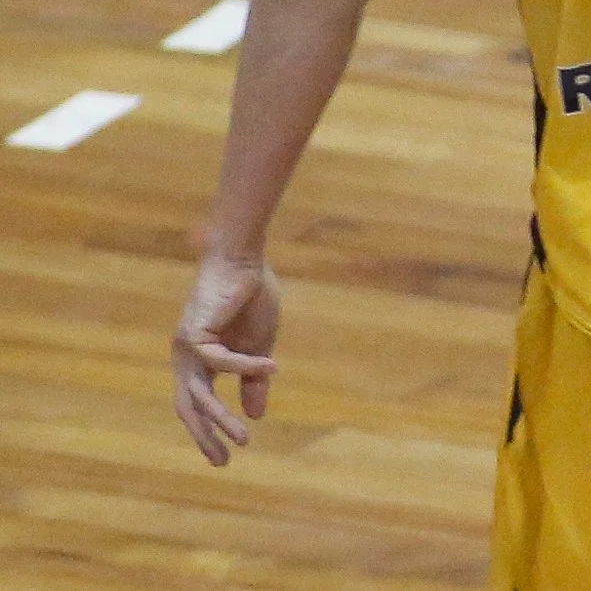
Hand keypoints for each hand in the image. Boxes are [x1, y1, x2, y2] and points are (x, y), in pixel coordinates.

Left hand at [171, 253, 281, 464]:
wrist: (244, 260)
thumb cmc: (251, 298)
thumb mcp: (259, 348)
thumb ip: (253, 379)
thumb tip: (256, 414)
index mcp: (199, 362)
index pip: (198, 405)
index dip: (209, 430)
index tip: (226, 455)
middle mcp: (186, 359)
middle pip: (189, 407)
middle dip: (205, 435)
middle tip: (223, 462)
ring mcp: (185, 348)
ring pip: (199, 394)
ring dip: (220, 418)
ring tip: (245, 436)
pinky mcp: (193, 334)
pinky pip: (220, 361)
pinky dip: (245, 367)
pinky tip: (271, 367)